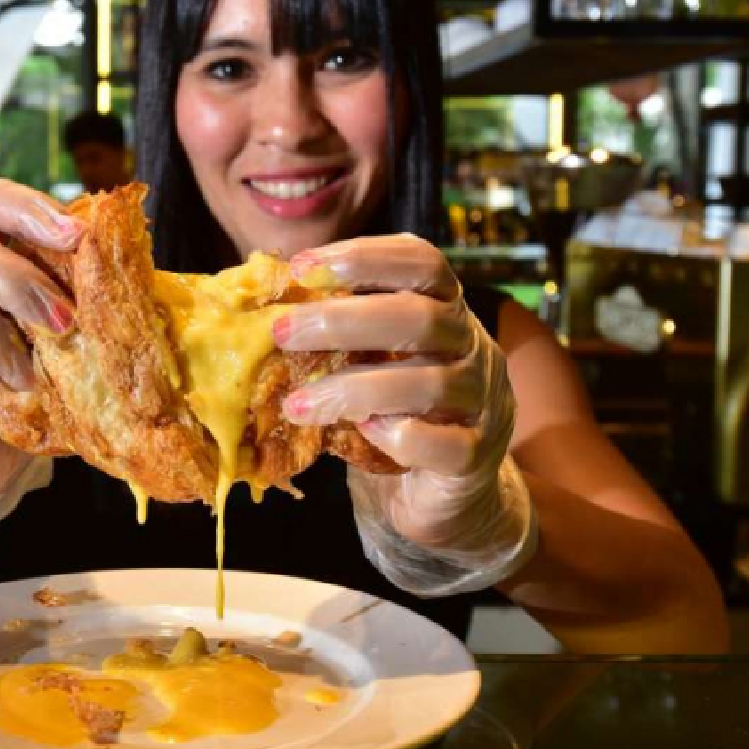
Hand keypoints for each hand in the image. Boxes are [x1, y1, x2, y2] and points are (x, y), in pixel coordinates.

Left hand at [274, 234, 535, 595]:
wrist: (441, 490)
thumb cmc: (394, 412)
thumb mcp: (371, 362)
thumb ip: (340, 336)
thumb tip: (266, 310)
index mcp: (446, 310)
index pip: (422, 262)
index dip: (364, 257)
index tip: (300, 268)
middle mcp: (473, 348)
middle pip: (419, 317)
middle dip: (343, 321)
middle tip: (282, 333)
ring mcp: (482, 402)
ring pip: (427, 383)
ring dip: (353, 389)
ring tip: (296, 405)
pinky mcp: (476, 457)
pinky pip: (440, 443)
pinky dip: (397, 436)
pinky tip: (362, 433)